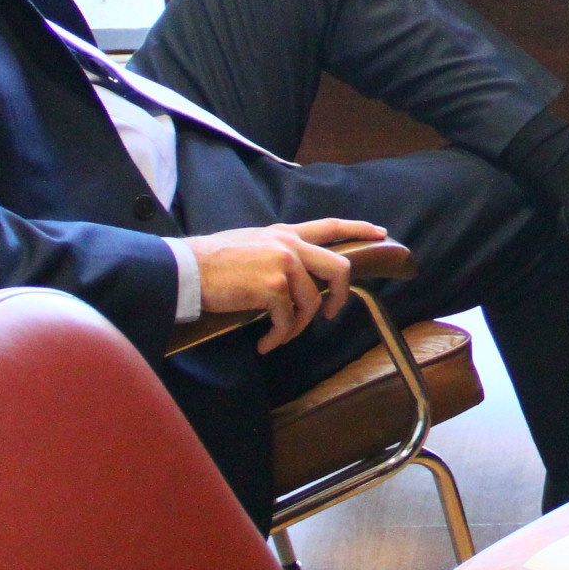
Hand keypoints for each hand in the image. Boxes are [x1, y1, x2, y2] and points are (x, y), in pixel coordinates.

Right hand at [188, 218, 386, 352]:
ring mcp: (284, 264)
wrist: (187, 270)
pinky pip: (288, 321)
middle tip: (329, 314)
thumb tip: (296, 278)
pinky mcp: (273, 287)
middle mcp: (289, 245)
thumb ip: (278, 252)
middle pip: (339, 268)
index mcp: (285, 233)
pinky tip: (265, 344)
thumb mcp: (252, 244)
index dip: (359, 228)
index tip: (381, 234)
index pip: (331, 226)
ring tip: (277, 337)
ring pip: (311, 303)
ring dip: (295, 328)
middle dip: (341, 297)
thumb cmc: (213, 262)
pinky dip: (278, 338)